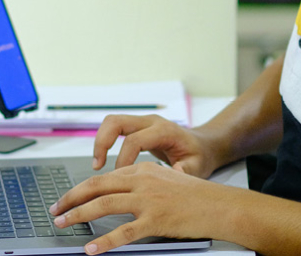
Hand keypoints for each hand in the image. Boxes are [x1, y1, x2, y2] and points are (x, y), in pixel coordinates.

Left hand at [49, 162, 234, 253]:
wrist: (221, 205)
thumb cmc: (195, 197)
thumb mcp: (164, 180)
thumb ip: (140, 184)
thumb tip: (116, 194)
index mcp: (142, 169)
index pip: (103, 177)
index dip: (80, 188)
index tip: (67, 198)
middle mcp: (142, 180)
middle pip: (96, 186)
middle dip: (71, 198)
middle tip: (55, 209)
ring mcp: (148, 200)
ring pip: (104, 205)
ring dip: (79, 215)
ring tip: (63, 224)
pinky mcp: (156, 220)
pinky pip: (124, 232)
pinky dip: (104, 241)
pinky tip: (92, 249)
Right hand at [92, 114, 226, 178]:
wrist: (202, 145)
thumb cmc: (199, 157)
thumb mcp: (198, 167)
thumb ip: (187, 171)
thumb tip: (175, 172)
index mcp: (164, 131)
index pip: (134, 140)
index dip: (122, 159)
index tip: (119, 179)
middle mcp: (151, 121)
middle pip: (116, 121)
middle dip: (102, 142)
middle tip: (97, 166)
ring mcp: (143, 121)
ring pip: (111, 121)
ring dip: (100, 141)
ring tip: (98, 164)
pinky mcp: (137, 126)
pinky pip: (115, 128)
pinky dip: (105, 141)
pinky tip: (104, 161)